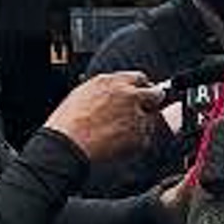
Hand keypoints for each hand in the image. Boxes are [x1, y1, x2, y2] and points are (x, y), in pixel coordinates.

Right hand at [45, 70, 163, 169]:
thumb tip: (117, 92)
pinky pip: (145, 139)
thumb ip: (106, 90)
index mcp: (113, 82)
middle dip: (151, 103)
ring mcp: (136, 115)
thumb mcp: (83, 93)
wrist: (68, 143)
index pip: (139, 78)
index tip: (143, 93)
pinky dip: (136, 144)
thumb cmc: (68, 122)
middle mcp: (128, 95)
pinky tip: (117, 145)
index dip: (142, 87)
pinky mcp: (140, 135)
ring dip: (140, 126)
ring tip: (117, 136)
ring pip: (150, 120)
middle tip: (144, 113)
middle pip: (154, 95)